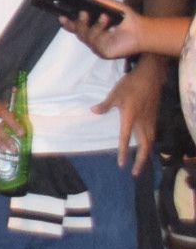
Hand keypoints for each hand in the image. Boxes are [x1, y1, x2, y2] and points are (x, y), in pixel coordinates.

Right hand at [69, 0, 151, 61]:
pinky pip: (95, 42)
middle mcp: (94, 39)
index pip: (76, 27)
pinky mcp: (104, 52)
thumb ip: (97, 1)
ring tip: (105, 18)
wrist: (141, 30)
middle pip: (77, 32)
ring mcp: (98, 47)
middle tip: (83, 14)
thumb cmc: (128, 19)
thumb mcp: (110, 5)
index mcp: (93, 28)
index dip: (68, 23)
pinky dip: (101, 32)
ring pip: (85, 37)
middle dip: (78, 23)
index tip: (62, 17)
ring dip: (94, 26)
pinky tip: (109, 28)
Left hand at [97, 60, 164, 174]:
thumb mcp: (115, 93)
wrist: (150, 76)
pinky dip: (150, 144)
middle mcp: (142, 122)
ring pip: (150, 141)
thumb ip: (105, 105)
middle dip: (141, 161)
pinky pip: (153, 134)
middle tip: (136, 173)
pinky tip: (146, 147)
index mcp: (130, 117)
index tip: (122, 164)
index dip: (123, 152)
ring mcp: (151, 120)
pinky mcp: (155, 117)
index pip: (125, 138)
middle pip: (144, 146)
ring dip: (146, 154)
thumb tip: (93, 111)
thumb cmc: (130, 84)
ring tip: (142, 164)